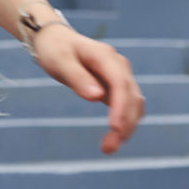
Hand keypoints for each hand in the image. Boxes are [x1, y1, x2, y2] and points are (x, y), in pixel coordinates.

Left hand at [30, 26, 145, 154]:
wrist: (55, 40)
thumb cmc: (55, 49)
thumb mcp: (59, 61)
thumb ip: (77, 78)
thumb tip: (97, 97)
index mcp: (106, 56)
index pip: (120, 83)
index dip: (120, 107)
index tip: (115, 129)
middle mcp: (118, 65)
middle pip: (131, 97)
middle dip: (124, 124)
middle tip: (108, 149)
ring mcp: (120, 75)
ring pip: (133, 104)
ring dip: (127, 127)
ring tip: (109, 148)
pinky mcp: (116, 86)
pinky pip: (127, 106)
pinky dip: (124, 122)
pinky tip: (114, 138)